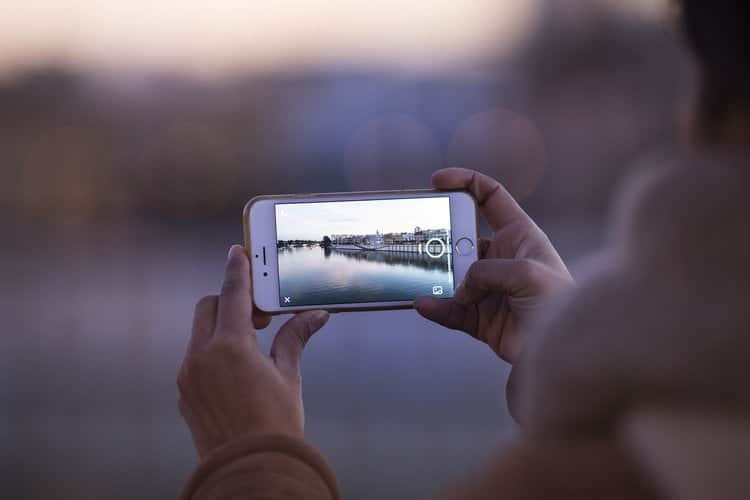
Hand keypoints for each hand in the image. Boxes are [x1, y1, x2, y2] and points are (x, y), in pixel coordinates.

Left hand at [177, 245, 329, 457]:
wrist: (251, 469)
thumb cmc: (274, 426)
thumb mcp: (288, 377)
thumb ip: (295, 339)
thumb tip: (315, 316)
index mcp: (230, 347)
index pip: (233, 295)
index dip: (237, 270)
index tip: (238, 253)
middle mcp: (201, 356)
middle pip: (209, 308)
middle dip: (231, 302)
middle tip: (260, 315)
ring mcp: (188, 376)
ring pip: (200, 333)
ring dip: (221, 327)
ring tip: (251, 345)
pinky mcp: (185, 393)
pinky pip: (195, 358)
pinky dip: (212, 351)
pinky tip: (236, 369)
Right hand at [415, 168, 572, 362]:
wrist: (567, 353)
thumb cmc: (560, 306)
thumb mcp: (527, 274)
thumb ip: (487, 271)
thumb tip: (461, 288)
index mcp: (520, 236)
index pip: (490, 197)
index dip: (465, 182)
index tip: (437, 182)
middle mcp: (503, 259)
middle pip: (462, 238)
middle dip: (441, 238)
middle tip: (422, 240)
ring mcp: (490, 289)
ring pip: (452, 276)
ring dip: (435, 277)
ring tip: (420, 278)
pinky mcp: (481, 318)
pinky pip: (451, 309)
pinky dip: (436, 307)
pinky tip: (424, 304)